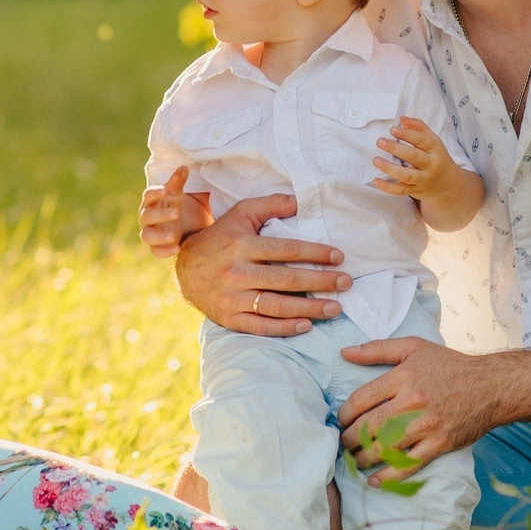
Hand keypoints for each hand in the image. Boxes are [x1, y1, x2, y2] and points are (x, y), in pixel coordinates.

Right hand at [139, 166, 213, 257]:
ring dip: (159, 236)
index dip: (154, 193)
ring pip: (147, 236)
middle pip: (146, 216)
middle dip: (160, 215)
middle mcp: (148, 217)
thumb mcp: (181, 195)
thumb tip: (183, 167)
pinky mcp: (157, 247)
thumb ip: (179, 182)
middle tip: (177, 213)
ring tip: (173, 236)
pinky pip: (155, 251)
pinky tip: (178, 248)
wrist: (190, 229)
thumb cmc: (182, 207)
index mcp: (153, 202)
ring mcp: (151, 233)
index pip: (148, 196)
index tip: (165, 191)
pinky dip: (164, 251)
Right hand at [173, 192, 352, 335]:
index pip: (286, 250)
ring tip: (335, 308)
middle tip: (346, 283)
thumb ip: (270, 205)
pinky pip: (260, 327)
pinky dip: (284, 328)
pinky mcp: (229, 318)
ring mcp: (232, 298)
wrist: (185, 268)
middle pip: (286, 279)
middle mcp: (237, 273)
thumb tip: (301, 201)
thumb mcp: (240, 214)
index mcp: (242, 245)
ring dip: (310, 309)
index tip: (339, 257)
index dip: (315, 253)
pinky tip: (306, 325)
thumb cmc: (220, 238)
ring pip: (277, 306)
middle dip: (321, 282)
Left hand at [337, 336, 502, 472]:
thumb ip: (377, 349)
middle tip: (344, 443)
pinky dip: (389, 476)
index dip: (344, 414)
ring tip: (355, 459)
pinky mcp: (439, 444)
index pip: (360, 400)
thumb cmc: (450, 365)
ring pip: (384, 448)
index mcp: (403, 377)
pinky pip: (408, 464)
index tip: (342, 420)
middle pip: (368, 427)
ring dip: (363, 458)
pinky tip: (375, 480)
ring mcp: (426, 425)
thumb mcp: (414, 347)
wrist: (491, 386)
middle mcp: (412, 402)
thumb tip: (345, 352)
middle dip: (349, 440)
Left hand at [371, 116, 466, 204]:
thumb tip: (402, 118)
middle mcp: (431, 165)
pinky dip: (388, 188)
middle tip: (380, 141)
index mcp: (436, 150)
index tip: (392, 129)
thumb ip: (419, 128)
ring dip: (389, 168)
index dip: (407, 134)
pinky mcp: (416, 191)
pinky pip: (401, 191)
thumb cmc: (438, 158)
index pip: (422, 140)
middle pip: (413, 156)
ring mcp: (424, 180)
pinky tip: (376, 181)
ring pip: (406, 175)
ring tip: (376, 160)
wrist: (449, 185)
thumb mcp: (434, 141)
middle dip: (395, 148)